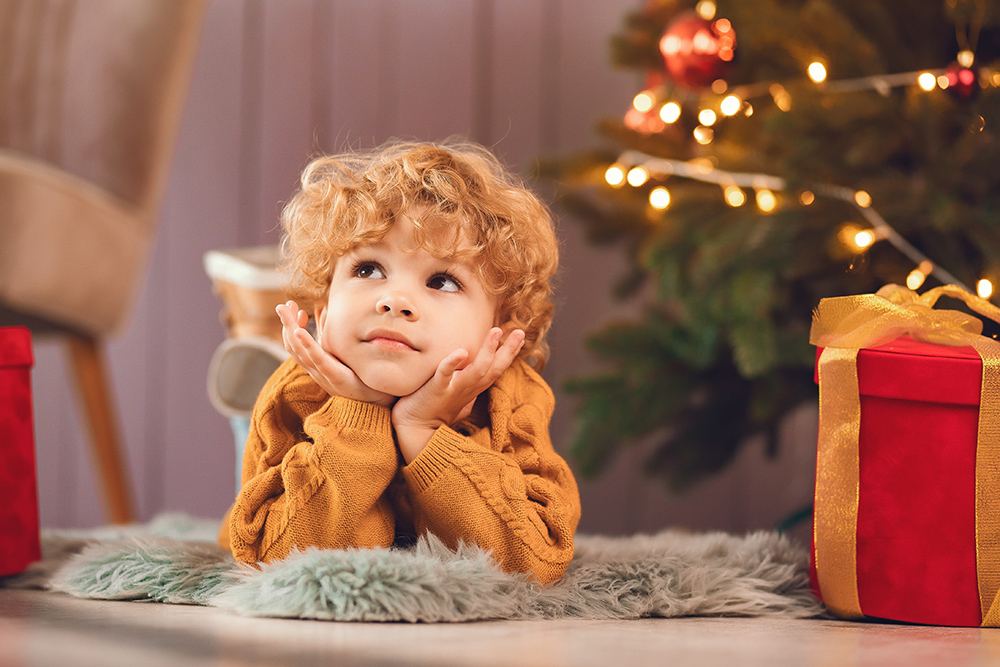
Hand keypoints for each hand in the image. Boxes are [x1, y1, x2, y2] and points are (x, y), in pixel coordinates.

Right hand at [276, 301, 394, 406]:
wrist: (379, 401)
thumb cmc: (363, 377)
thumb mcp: (344, 352)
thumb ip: (333, 334)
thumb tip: (325, 310)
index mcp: (318, 364)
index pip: (297, 344)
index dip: (291, 325)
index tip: (292, 307)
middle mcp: (316, 370)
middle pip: (293, 346)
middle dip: (286, 324)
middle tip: (281, 305)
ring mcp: (324, 374)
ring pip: (299, 351)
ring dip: (290, 329)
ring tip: (285, 311)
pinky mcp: (335, 377)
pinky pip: (318, 360)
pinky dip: (307, 344)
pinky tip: (299, 331)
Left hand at [392, 327, 524, 462]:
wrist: (415, 430)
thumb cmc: (432, 411)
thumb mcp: (455, 396)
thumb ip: (466, 387)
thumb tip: (474, 381)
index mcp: (472, 389)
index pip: (496, 370)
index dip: (509, 354)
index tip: (520, 338)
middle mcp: (467, 389)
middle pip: (494, 369)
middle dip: (508, 350)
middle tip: (520, 332)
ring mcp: (454, 390)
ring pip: (477, 370)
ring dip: (488, 351)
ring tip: (495, 331)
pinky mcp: (437, 390)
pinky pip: (445, 374)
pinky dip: (453, 362)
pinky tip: (462, 351)